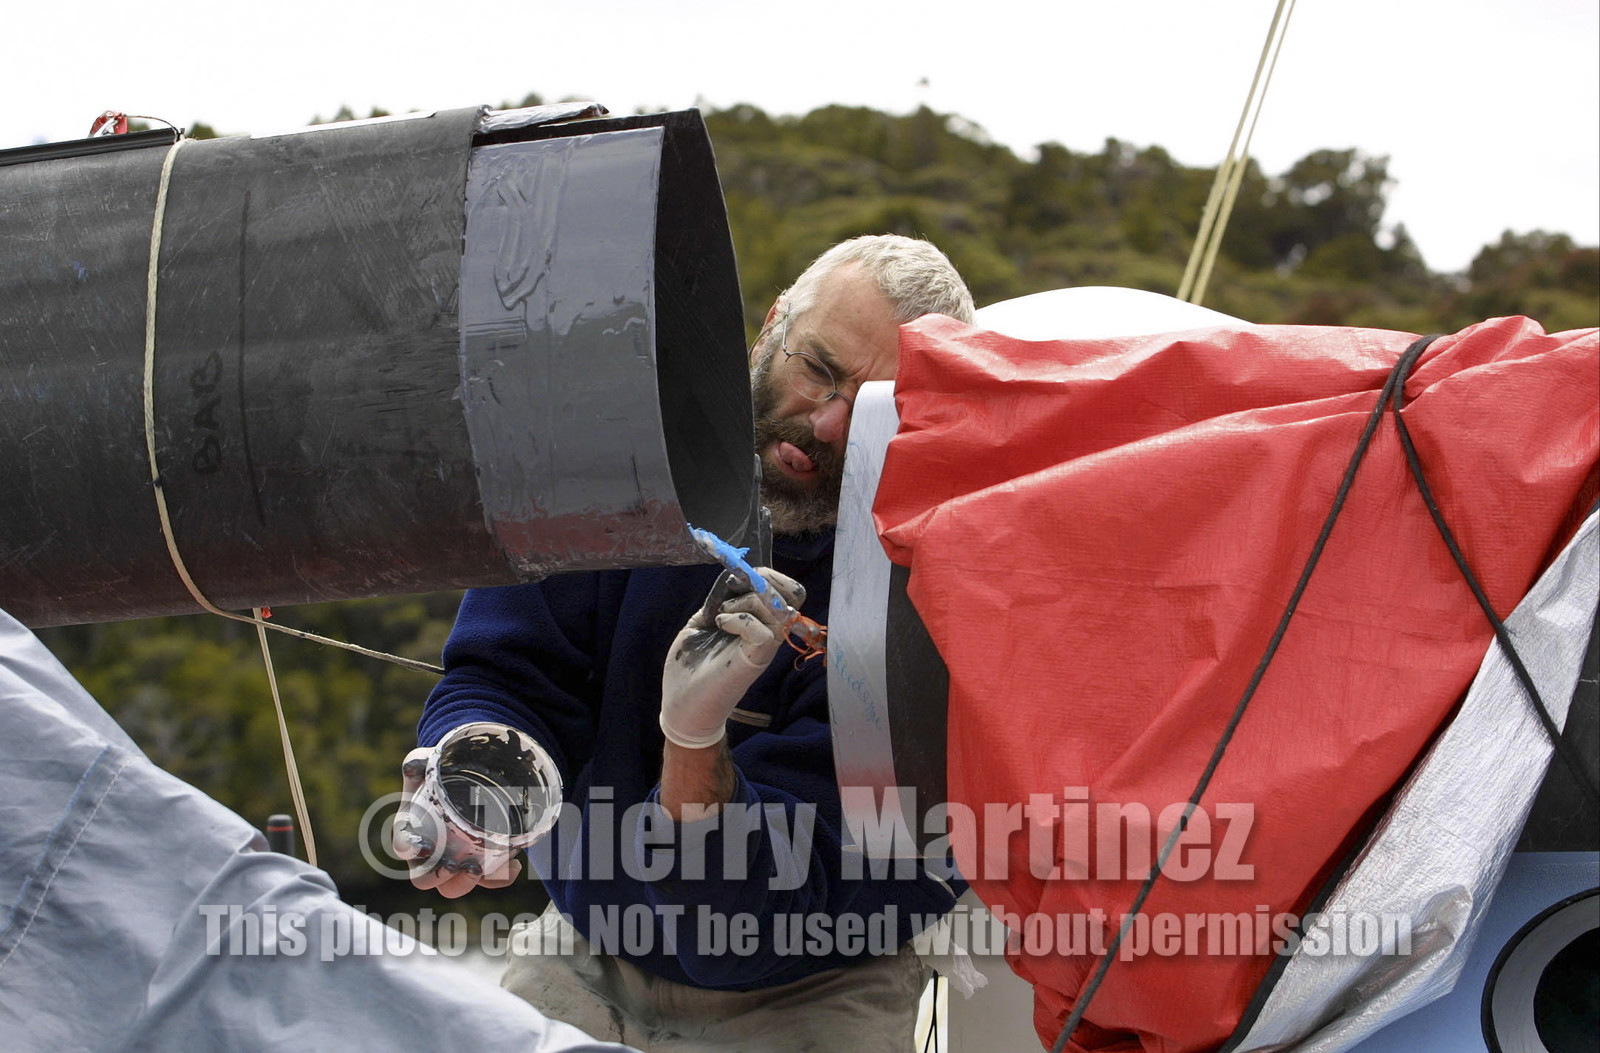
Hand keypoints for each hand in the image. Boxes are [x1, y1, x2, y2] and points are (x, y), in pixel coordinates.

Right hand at [393, 744, 523, 897]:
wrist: (470, 774)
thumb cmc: (441, 771)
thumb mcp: (427, 761)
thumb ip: (417, 762)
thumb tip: (415, 765)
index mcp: (411, 831)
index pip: (404, 847)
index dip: (411, 851)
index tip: (426, 847)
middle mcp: (430, 854)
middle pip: (426, 879)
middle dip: (439, 877)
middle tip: (455, 864)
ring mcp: (455, 861)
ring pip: (456, 886)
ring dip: (466, 882)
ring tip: (479, 868)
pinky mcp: (480, 863)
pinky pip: (490, 880)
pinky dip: (502, 878)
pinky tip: (513, 865)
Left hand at [659, 567, 804, 748]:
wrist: (681, 705)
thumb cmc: (691, 664)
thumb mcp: (704, 619)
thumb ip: (720, 598)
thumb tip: (732, 576)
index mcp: (761, 621)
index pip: (790, 590)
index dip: (769, 575)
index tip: (735, 580)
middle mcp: (769, 633)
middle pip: (794, 594)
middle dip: (764, 580)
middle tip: (734, 590)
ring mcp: (764, 647)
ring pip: (778, 608)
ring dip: (745, 600)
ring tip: (722, 614)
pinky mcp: (754, 661)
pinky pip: (762, 631)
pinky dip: (738, 619)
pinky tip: (720, 624)